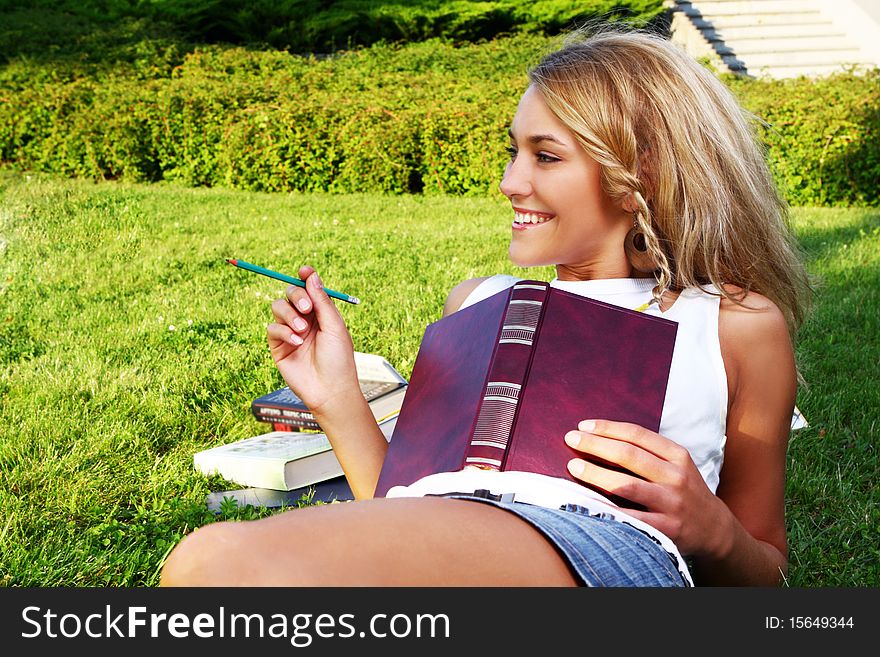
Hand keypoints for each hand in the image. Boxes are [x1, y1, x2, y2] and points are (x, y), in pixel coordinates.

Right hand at [266, 265, 357, 414]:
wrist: (329, 389)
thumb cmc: (338, 360)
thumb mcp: (334, 326)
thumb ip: (322, 300)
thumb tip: (311, 275)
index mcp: (321, 313)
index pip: (309, 288)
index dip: (305, 277)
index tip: (304, 270)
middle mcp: (305, 319)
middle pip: (291, 292)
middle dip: (296, 295)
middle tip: (306, 308)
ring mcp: (290, 331)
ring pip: (278, 307)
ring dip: (289, 314)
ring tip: (302, 330)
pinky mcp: (278, 345)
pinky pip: (272, 328)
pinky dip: (284, 332)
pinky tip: (296, 343)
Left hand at [564, 419, 730, 557]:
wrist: (714, 529)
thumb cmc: (683, 491)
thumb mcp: (675, 465)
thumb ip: (646, 452)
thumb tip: (599, 438)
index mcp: (677, 455)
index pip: (637, 435)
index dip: (608, 428)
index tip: (583, 425)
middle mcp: (676, 476)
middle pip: (629, 455)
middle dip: (596, 445)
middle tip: (571, 439)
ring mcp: (672, 503)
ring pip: (628, 485)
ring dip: (597, 474)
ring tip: (574, 466)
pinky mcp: (666, 529)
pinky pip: (631, 518)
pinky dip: (608, 509)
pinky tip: (587, 502)